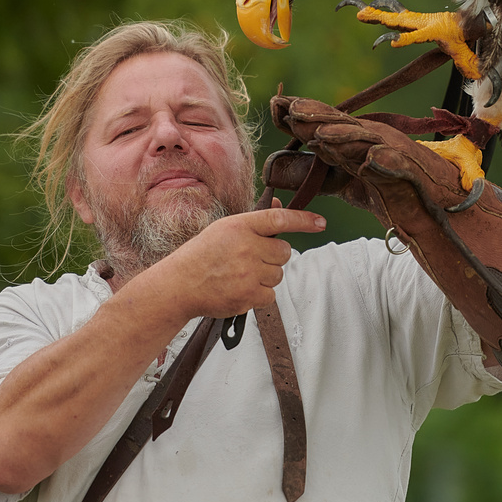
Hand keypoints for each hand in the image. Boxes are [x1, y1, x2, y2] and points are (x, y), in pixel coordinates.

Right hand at [152, 201, 325, 319]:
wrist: (180, 285)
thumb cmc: (202, 255)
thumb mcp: (225, 229)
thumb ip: (255, 220)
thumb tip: (280, 205)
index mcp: (240, 226)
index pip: (280, 219)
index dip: (304, 221)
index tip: (320, 223)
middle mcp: (247, 247)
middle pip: (285, 252)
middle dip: (274, 256)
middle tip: (251, 259)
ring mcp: (248, 273)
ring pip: (278, 274)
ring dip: (266, 276)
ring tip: (241, 275)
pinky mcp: (248, 296)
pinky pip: (270, 295)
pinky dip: (259, 295)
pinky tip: (240, 288)